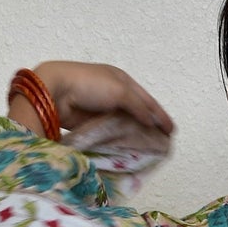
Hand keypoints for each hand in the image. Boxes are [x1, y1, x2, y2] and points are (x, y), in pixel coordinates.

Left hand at [10, 61, 173, 136]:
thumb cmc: (90, 85)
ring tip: (148, 147)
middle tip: (163, 140)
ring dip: (135, 132)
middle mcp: (111, 91)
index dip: (159, 113)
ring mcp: (100, 107)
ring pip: (123, 122)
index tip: (171, 129)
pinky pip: (110, 131)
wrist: (56, 92)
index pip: (146, 99)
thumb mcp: (121, 91)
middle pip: (136, 111)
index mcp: (120, 79)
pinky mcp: (89, 121)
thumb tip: (152, 122)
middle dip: (150, 124)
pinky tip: (128, 147)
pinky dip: (121, 137)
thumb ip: (139, 107)